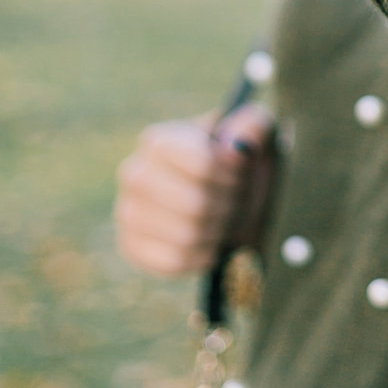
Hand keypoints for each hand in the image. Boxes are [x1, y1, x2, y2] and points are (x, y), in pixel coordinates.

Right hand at [114, 103, 276, 277]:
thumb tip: (236, 145)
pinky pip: (173, 262)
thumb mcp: (258, 135)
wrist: (232, 204)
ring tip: (226, 220)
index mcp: (161, 140)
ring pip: (186, 235)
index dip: (232, 175)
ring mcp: (128, 212)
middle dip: (229, 206)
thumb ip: (256, 125)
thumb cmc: (242, 166)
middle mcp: (135, 173)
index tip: (242, 175)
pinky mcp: (132, 246)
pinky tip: (211, 242)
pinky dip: (203, 255)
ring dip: (219, 232)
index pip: (203, 163)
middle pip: (195, 203)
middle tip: (238, 202)